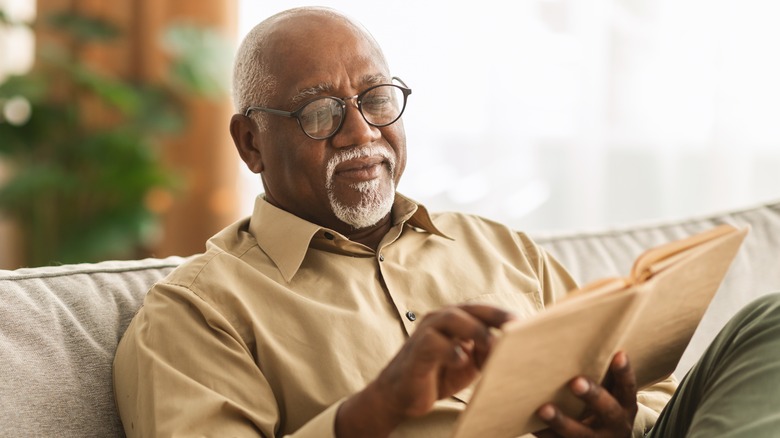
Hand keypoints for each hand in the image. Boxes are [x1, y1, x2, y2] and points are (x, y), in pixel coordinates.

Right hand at [336, 304, 514, 437]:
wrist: (401, 394)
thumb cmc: (438, 374)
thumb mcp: (470, 363)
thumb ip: (486, 351)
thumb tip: (512, 347)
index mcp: (456, 319)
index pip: (483, 310)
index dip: (504, 314)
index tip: (528, 322)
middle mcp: (441, 320)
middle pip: (471, 309)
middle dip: (495, 316)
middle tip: (516, 326)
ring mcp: (427, 332)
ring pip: (453, 319)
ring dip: (475, 330)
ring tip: (492, 344)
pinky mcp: (416, 350)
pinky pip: (434, 344)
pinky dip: (450, 350)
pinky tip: (461, 361)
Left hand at [535, 351, 637, 437]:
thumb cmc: (601, 409)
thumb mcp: (610, 396)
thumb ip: (600, 375)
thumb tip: (577, 338)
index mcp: (625, 407)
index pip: (628, 388)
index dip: (624, 373)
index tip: (618, 354)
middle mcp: (616, 426)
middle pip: (608, 411)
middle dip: (593, 396)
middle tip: (575, 382)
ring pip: (580, 434)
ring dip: (562, 422)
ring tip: (543, 409)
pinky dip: (545, 434)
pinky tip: (531, 424)